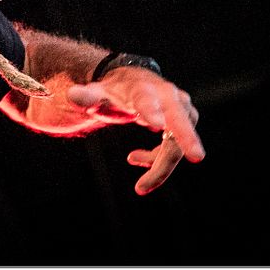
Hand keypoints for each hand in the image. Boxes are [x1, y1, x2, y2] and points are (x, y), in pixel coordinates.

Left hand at [67, 67, 204, 194]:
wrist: (134, 84)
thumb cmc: (114, 90)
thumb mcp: (98, 93)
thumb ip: (86, 96)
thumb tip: (72, 94)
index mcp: (142, 88)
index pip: (146, 100)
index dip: (150, 112)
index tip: (156, 126)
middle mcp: (167, 96)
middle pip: (179, 119)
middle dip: (187, 137)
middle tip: (197, 156)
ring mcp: (180, 109)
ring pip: (178, 142)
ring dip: (162, 165)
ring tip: (141, 185)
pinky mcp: (185, 122)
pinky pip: (175, 149)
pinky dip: (159, 162)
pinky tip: (136, 159)